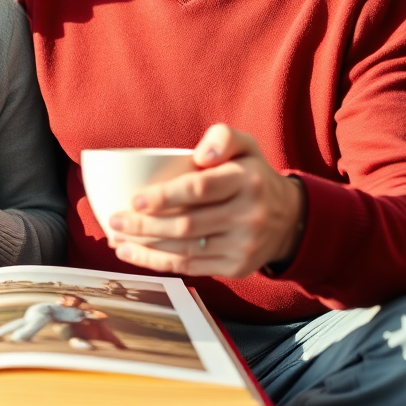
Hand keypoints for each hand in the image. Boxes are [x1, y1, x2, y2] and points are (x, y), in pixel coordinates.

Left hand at [107, 124, 305, 277]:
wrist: (289, 218)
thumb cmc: (251, 175)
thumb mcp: (245, 145)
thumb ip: (222, 137)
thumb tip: (200, 154)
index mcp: (246, 180)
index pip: (200, 190)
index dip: (165, 196)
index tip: (135, 199)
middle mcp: (248, 215)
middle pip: (187, 224)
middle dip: (145, 226)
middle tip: (115, 220)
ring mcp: (243, 246)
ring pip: (186, 250)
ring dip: (146, 247)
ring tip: (116, 239)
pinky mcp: (236, 267)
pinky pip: (191, 267)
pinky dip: (158, 263)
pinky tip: (133, 254)